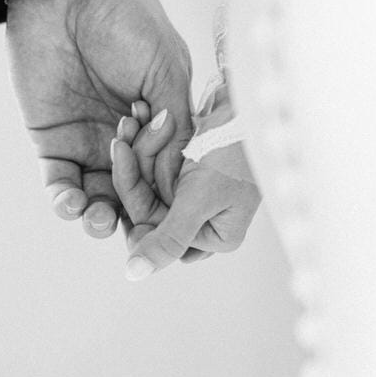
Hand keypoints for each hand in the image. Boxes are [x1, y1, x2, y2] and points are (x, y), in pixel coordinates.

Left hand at [5, 0, 191, 237]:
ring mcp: (89, 142)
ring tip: (100, 220)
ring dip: (98, 219)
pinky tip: (71, 203)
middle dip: (134, 221)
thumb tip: (180, 182)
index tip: (170, 217)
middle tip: (133, 232)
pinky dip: (64, 200)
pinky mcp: (51, 140)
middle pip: (134, 198)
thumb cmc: (128, 20)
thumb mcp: (167, 70)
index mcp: (163, 124)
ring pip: (97, 198)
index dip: (169, 200)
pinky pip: (59, 182)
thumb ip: (174, 127)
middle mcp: (128, 140)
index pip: (169, 177)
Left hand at [111, 102, 260, 279]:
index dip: (133, 199)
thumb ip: (167, 239)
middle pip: (148, 204)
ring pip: (148, 180)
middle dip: (135, 169)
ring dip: (139, 149)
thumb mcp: (199, 199)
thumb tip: (134, 275)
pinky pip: (155, 160)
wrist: (254, 101)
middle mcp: (205, 219)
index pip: (155, 231)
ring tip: (131, 119)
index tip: (121, 160)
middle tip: (122, 138)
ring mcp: (197, 192)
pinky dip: (146, 140)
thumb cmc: (237, 151)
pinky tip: (137, 118)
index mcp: (215, 236)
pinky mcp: (190, 165)